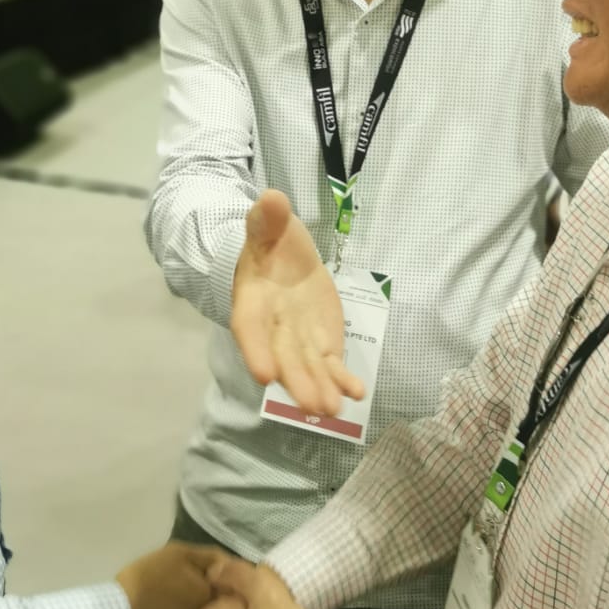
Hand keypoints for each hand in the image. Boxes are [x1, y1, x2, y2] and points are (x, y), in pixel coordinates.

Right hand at [231, 189, 364, 416]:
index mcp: (253, 300)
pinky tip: (357, 393)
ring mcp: (299, 339)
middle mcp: (273, 327)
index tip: (265, 375)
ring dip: (321, 388)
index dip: (256, 351)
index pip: (251, 329)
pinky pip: (331, 365)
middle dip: (298, 381)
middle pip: (283, 357)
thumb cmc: (269, 241)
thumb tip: (272, 198)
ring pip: (308, 368)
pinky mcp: (322, 343)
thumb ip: (267, 218)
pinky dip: (342, 379)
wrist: (281, 257)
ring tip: (334, 409)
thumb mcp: (268, 224)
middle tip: (313, 404)